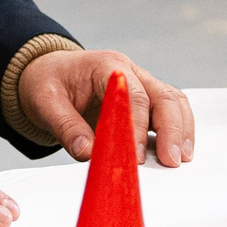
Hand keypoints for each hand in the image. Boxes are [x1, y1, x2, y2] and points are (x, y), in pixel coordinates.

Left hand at [19, 48, 194, 166]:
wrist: (48, 74)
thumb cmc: (48, 83)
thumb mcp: (46, 103)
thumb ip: (66, 127)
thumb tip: (89, 153)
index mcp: (107, 66)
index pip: (132, 95)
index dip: (137, 126)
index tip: (135, 156)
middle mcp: (130, 72)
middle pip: (163, 96)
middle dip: (171, 129)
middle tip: (171, 161)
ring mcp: (140, 84)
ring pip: (173, 101)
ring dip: (180, 129)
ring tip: (180, 159)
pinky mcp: (143, 100)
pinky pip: (169, 110)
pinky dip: (177, 130)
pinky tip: (177, 152)